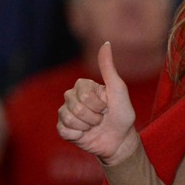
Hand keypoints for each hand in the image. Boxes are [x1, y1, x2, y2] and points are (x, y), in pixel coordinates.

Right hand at [57, 42, 139, 164]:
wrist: (119, 141)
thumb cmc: (122, 115)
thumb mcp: (118, 90)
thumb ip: (108, 67)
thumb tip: (106, 42)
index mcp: (83, 86)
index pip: (84, 94)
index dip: (98, 104)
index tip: (107, 106)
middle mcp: (72, 97)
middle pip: (76, 106)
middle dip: (93, 116)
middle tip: (101, 118)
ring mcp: (65, 112)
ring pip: (69, 118)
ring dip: (87, 126)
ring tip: (94, 126)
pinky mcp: (62, 128)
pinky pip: (64, 129)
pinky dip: (78, 135)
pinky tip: (84, 134)